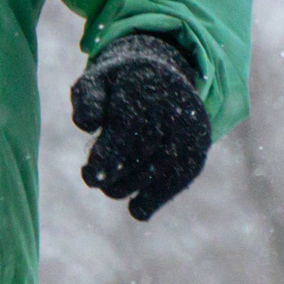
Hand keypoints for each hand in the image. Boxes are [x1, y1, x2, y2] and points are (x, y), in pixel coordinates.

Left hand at [69, 32, 211, 221]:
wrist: (164, 74)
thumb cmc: (121, 84)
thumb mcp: (98, 80)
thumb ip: (88, 99)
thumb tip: (85, 125)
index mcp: (144, 86)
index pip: (126, 124)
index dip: (108, 153)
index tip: (90, 173)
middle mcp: (172, 106)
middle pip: (142, 149)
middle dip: (114, 172)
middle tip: (92, 179)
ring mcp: (188, 128)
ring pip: (160, 167)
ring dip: (132, 186)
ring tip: (110, 189)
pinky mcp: (198, 147)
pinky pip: (180, 178)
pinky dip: (158, 197)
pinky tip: (137, 210)